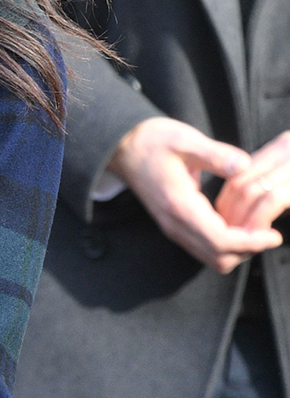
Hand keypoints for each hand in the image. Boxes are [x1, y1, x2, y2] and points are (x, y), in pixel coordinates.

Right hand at [107, 117, 281, 273]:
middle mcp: (175, 224)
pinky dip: (225, 244)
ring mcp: (173, 228)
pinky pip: (204, 247)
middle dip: (247, 250)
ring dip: (237, 250)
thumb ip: (215, 155)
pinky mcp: (175, 226)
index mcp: (179, 205)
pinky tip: (238, 225)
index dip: (250, 242)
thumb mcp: (185, 140)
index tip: (273, 235)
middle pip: (217, 257)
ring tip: (257, 230)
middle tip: (269, 233)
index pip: (220, 241)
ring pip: (211, 257)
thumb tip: (244, 165)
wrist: (124, 148)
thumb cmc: (153, 142)